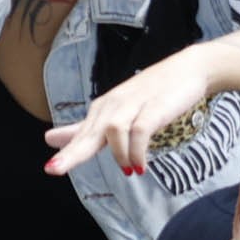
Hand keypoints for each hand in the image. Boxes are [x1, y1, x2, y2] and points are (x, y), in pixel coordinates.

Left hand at [42, 52, 211, 180]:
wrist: (189, 70)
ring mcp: (134, 105)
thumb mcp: (117, 111)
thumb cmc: (152, 93)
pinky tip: (140, 166)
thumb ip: (86, 129)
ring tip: (129, 170)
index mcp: (103, 109)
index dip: (67, 151)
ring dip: (119, 155)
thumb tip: (50, 139)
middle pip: (90, 132)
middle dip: (73, 152)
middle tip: (56, 169)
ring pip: (113, 131)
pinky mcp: (155, 108)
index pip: (81, 134)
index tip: (49, 168)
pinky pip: (140, 131)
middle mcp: (114, 106)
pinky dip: (138, 151)